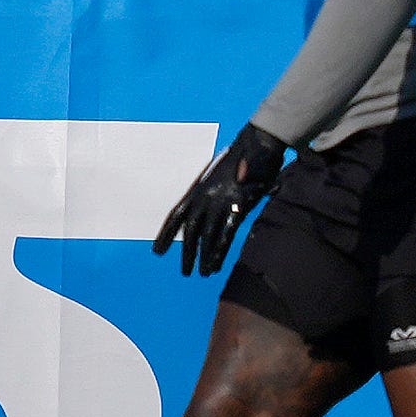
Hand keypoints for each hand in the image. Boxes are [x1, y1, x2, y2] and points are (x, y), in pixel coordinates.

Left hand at [154, 124, 288, 277]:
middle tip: (184, 272)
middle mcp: (206, 197)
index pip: (176, 214)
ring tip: (201, 273)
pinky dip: (219, 251)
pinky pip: (226, 233)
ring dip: (203, 256)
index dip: (166, 233)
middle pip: (191, 230)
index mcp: (198, 188)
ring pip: (207, 235)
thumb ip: (211, 195)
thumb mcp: (219, 176)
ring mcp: (222, 201)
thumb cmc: (240, 159)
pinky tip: (215, 265)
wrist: (258, 142)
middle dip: (187, 252)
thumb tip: (205, 215)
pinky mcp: (239, 205)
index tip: (157, 251)